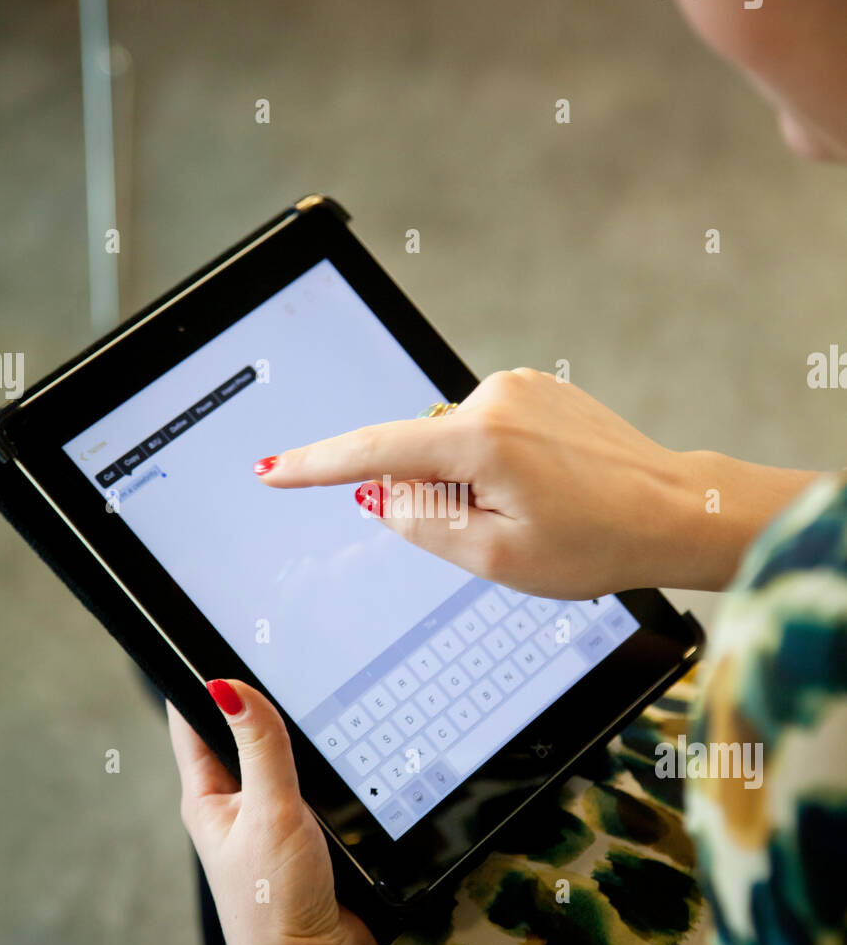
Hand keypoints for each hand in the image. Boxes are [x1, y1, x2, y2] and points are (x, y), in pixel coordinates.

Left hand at [169, 679, 381, 944]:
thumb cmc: (277, 906)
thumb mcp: (270, 812)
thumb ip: (260, 746)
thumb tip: (227, 685)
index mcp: (206, 797)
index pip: (194, 719)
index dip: (202, 677)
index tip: (217, 633)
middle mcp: (233, 806)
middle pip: (242, 732)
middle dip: (260, 698)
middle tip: (285, 653)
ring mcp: (269, 821)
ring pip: (282, 757)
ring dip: (298, 736)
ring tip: (317, 695)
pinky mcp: (304, 836)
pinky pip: (311, 785)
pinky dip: (324, 768)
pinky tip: (343, 753)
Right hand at [255, 368, 817, 595]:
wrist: (675, 509)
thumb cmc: (595, 544)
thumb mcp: (496, 558)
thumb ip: (423, 522)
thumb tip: (381, 493)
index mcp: (480, 441)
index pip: (373, 452)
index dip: (315, 465)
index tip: (270, 469)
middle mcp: (494, 397)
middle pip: (422, 453)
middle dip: (440, 495)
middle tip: (506, 531)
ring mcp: (520, 386)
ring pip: (456, 443)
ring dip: (473, 479)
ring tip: (539, 510)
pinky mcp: (538, 387)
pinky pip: (488, 429)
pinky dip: (496, 462)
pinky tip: (546, 486)